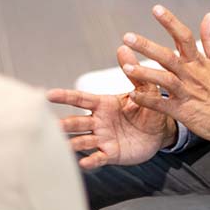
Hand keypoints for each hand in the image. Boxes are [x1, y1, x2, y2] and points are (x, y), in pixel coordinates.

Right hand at [47, 48, 176, 170]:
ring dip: (72, 143)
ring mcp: (103, 138)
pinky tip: (83, 163)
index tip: (47, 95)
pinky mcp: (111, 154)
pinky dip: (90, 161)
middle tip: (49, 125)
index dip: (64, 96)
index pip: (80, 99)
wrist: (161, 131)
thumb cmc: (150, 107)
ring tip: (61, 146)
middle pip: (77, 122)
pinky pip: (98, 158)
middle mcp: (98, 121)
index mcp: (103, 104)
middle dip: (64, 124)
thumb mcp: (145, 88)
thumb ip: (133, 71)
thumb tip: (123, 47)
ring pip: (83, 140)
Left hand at [122, 6, 209, 162]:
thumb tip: (208, 15)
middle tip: (127, 36)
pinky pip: (162, 105)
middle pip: (167, 56)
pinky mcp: (184, 112)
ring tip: (126, 66)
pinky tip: (132, 95)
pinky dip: (147, 100)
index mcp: (200, 61)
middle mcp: (192, 75)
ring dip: (144, 73)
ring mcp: (188, 93)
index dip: (170, 22)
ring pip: (164, 80)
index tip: (155, 9)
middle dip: (147, 46)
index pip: (184, 36)